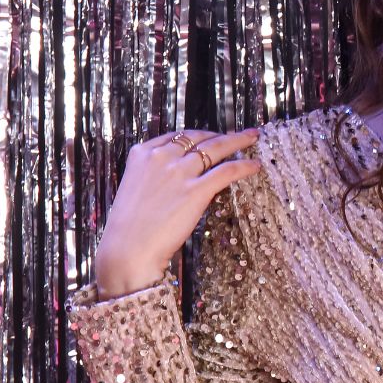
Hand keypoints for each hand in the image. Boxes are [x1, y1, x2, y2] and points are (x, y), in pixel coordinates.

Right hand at [91, 129, 262, 298]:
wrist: (127, 248)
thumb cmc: (130, 227)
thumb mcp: (137, 188)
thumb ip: (156, 175)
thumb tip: (183, 175)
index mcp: (142, 154)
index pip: (178, 136)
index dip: (201, 134)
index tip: (214, 135)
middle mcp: (161, 157)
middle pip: (200, 138)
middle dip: (222, 134)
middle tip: (241, 134)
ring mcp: (179, 172)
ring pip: (216, 147)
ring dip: (239, 141)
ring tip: (253, 138)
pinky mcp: (196, 190)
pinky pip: (227, 171)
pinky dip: (244, 166)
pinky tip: (254, 165)